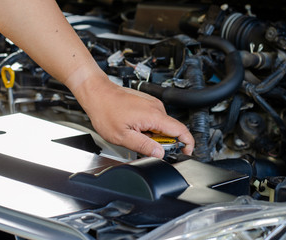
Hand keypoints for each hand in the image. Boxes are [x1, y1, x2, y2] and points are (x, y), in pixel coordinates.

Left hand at [71, 70, 194, 158]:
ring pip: (161, 125)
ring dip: (153, 135)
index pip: (181, 130)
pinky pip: (154, 118)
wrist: (98, 94)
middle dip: (162, 142)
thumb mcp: (122, 136)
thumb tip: (159, 154)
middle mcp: (156, 107)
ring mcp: (152, 103)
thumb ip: (144, 146)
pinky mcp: (147, 102)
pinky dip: (148, 127)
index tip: (186, 152)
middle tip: (144, 145)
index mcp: (153, 116)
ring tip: (134, 134)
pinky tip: (134, 127)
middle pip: (171, 130)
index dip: (187, 144)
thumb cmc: (106, 111)